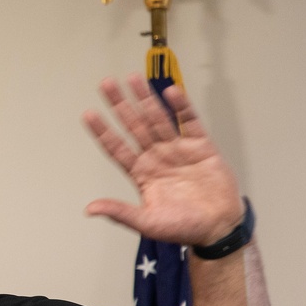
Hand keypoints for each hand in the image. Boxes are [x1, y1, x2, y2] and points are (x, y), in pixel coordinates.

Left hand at [82, 74, 244, 245]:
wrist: (218, 228)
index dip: (103, 131)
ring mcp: (178, 149)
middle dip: (120, 105)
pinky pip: (189, 122)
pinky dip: (180, 107)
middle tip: (106, 83)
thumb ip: (120, 212)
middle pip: (134, 126)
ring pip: (158, 118)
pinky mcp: (201, 146)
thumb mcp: (147, 223)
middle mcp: (156, 156)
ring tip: (132, 78)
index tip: (88, 113)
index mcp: (141, 173)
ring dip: (145, 99)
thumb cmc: (182, 227)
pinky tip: (169, 91)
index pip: (117, 147)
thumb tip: (88, 209)